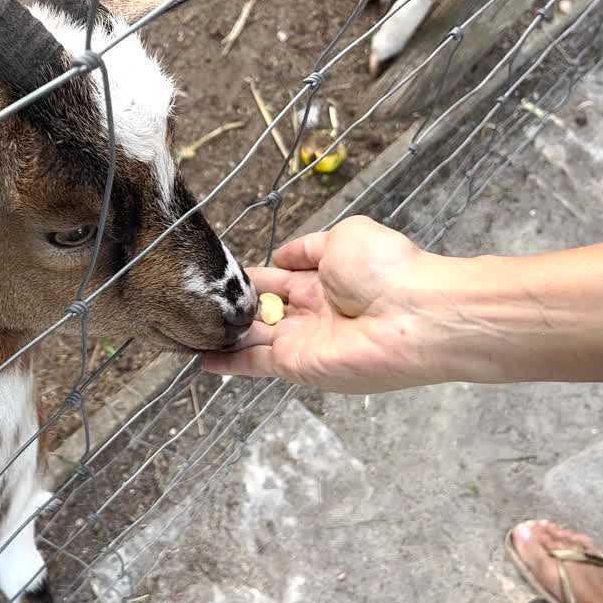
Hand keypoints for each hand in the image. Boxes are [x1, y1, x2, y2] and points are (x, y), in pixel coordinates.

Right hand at [203, 216, 447, 392]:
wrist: (414, 316)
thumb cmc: (385, 269)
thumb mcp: (344, 238)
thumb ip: (308, 249)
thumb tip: (279, 256)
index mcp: (322, 280)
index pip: (276, 277)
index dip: (248, 276)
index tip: (216, 274)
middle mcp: (309, 312)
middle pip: (260, 309)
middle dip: (231, 305)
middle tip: (195, 299)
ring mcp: (301, 340)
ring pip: (252, 337)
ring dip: (224, 332)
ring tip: (188, 325)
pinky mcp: (295, 365)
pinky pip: (254, 363)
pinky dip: (228, 362)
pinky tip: (201, 358)